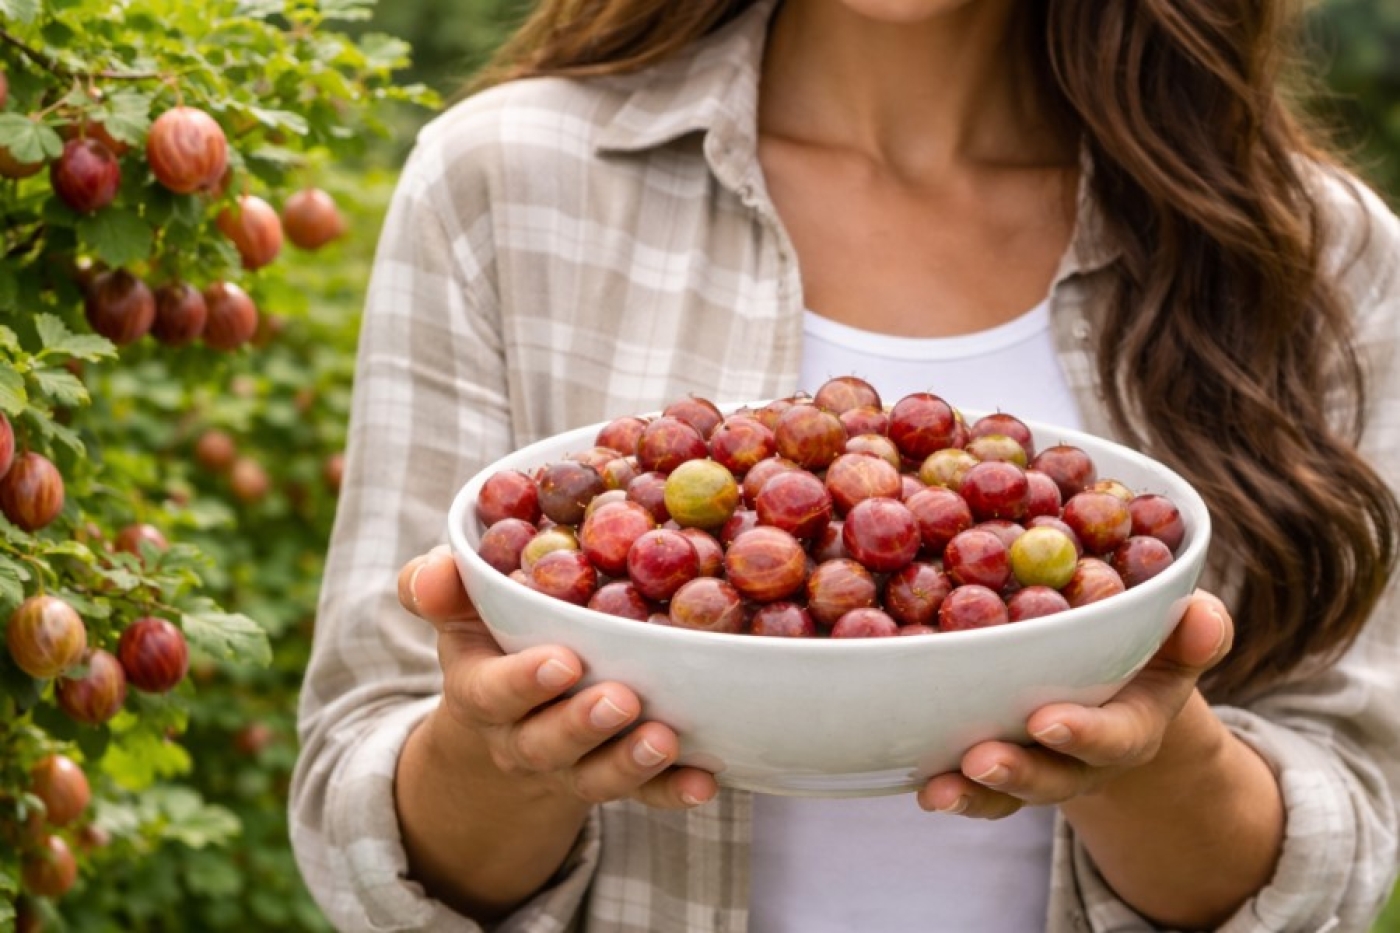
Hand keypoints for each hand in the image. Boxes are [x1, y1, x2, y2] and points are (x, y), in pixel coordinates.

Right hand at [397, 546, 718, 809]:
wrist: (505, 725)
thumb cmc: (490, 642)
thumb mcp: (459, 613)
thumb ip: (440, 588)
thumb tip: (434, 571)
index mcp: (480, 691)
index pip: (491, 693)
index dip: (524, 682)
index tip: (563, 661)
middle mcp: (521, 739)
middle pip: (546, 743)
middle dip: (583, 725)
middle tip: (622, 700)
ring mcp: (571, 766)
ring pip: (595, 775)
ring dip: (630, 762)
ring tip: (664, 739)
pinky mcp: (615, 780)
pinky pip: (643, 796)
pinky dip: (672, 790)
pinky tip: (703, 783)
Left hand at [917, 590, 1233, 817]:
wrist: (1118, 694)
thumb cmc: (1146, 652)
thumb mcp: (1178, 641)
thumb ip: (1195, 633)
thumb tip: (1204, 616)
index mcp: (1131, 726)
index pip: (1114, 736)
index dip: (1084, 734)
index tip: (1047, 721)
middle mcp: (1082, 760)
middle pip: (1052, 778)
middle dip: (1018, 772)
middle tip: (981, 760)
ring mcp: (1037, 769)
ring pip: (1004, 795)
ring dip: (971, 794)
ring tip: (936, 790)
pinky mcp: (994, 770)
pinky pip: (969, 787)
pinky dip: (944, 786)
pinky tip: (914, 780)